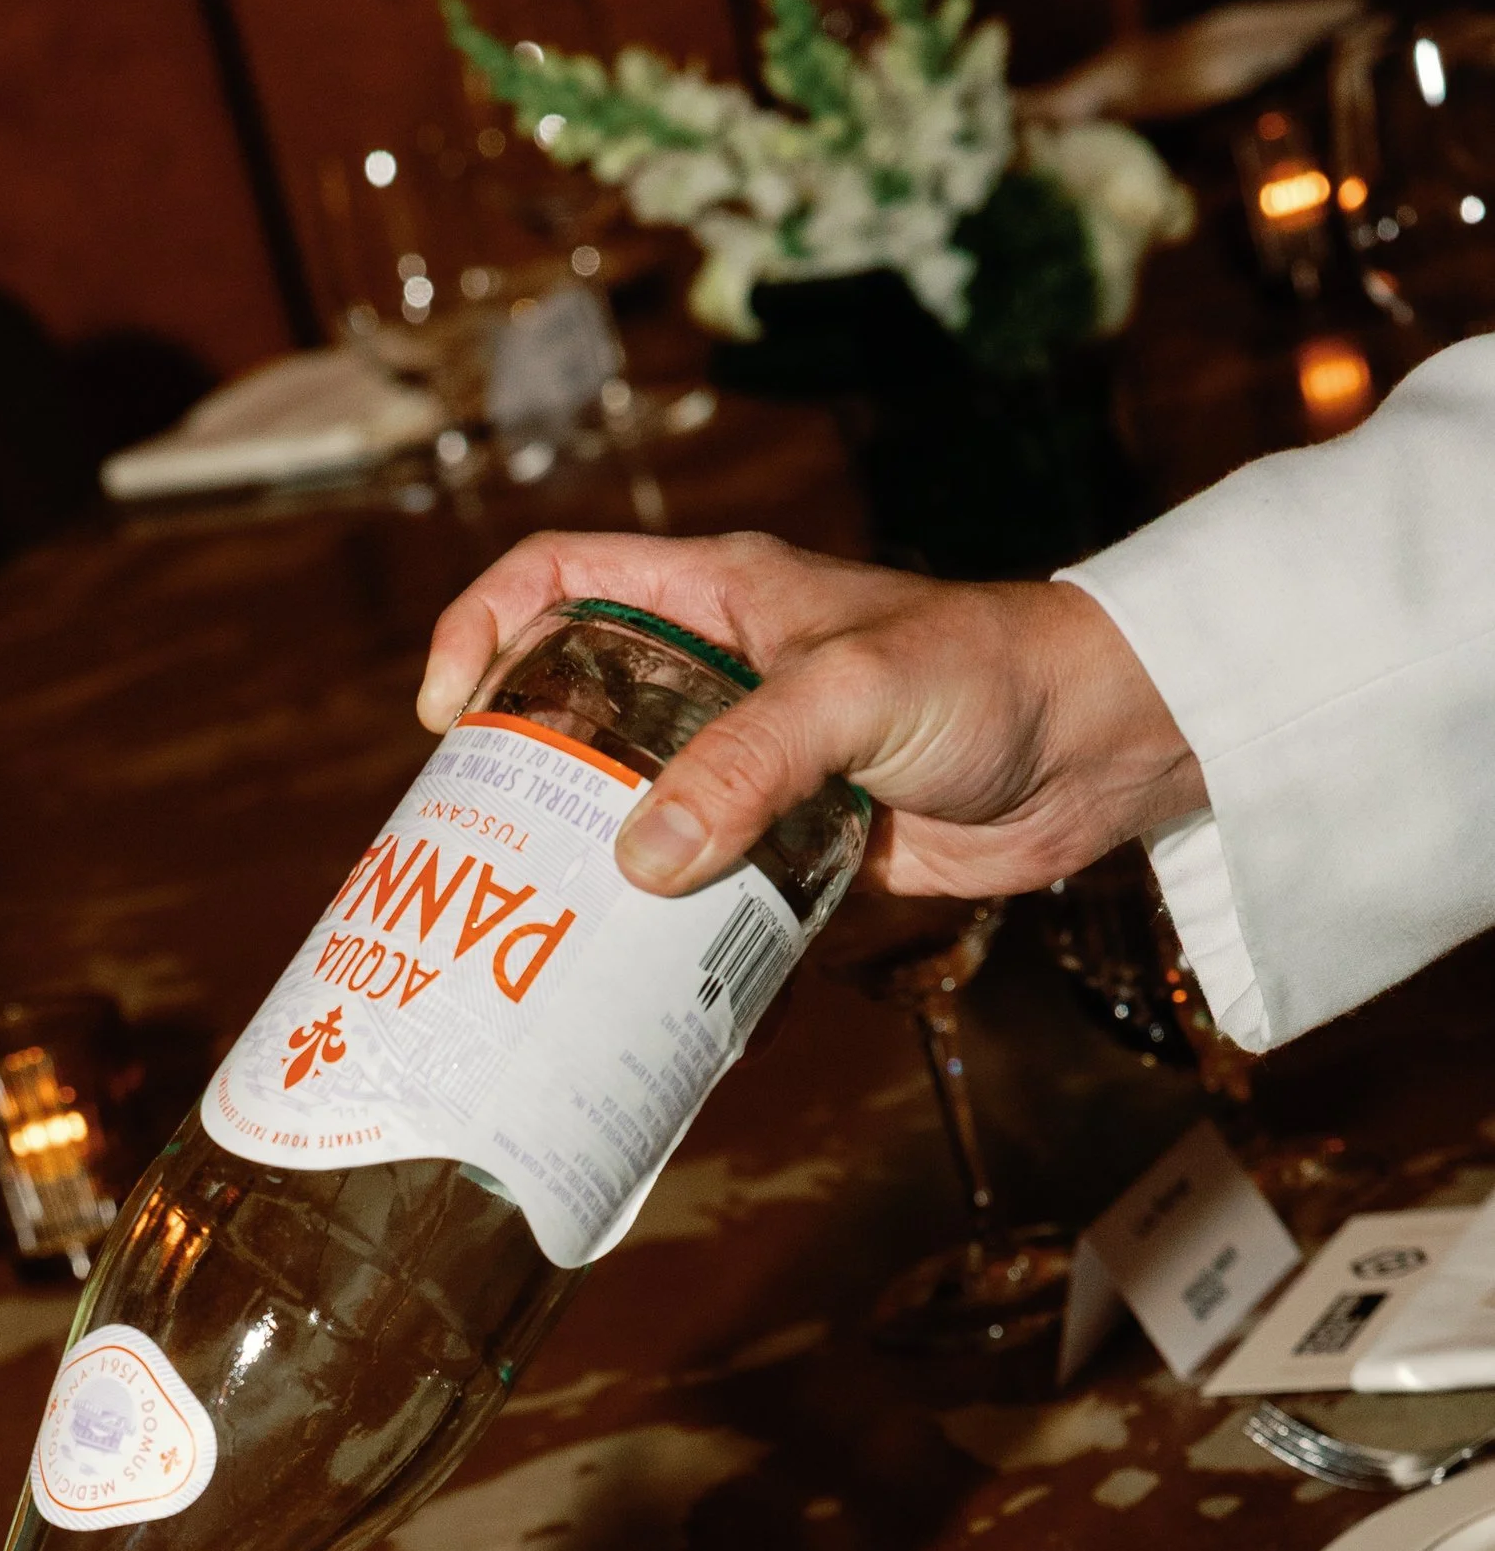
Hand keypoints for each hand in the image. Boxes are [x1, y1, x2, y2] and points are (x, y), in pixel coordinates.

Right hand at [416, 531, 1205, 901]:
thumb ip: (749, 765)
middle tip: (474, 855)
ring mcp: (754, 764)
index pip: (559, 575)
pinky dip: (669, 931)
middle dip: (515, 774)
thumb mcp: (855, 695)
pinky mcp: (794, 843)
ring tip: (536, 930)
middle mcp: (720, 674)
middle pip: (574, 705)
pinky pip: (704, 887)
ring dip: (588, 867)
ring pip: (634, 807)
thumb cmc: (989, 677)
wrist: (1101, 749)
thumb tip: (642, 859)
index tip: (449, 715)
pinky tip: (639, 975)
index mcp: (715, 597)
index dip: (485, 628)